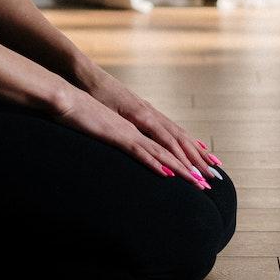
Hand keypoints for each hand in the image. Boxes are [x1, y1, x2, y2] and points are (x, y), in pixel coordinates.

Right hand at [56, 85, 214, 189]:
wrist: (66, 96)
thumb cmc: (82, 110)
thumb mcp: (105, 124)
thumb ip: (118, 133)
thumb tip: (123, 142)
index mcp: (137, 122)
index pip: (169, 139)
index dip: (188, 152)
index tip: (204, 167)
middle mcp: (139, 124)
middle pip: (173, 146)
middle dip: (194, 163)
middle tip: (213, 180)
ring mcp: (129, 129)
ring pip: (162, 150)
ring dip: (182, 167)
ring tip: (199, 183)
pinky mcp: (116, 135)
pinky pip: (140, 151)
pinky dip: (156, 163)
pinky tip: (168, 174)